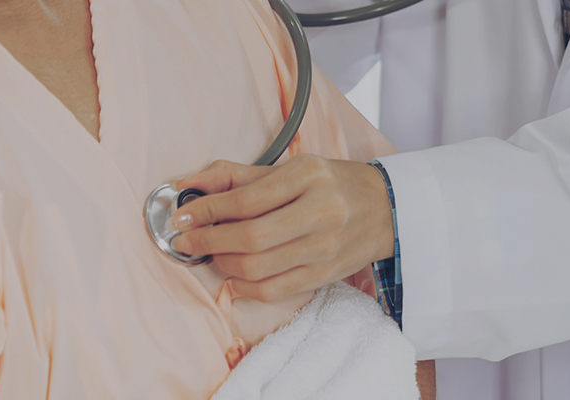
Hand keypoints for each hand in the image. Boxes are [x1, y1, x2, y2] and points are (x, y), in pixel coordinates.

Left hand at [170, 155, 394, 301]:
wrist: (386, 209)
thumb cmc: (332, 184)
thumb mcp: (291, 169)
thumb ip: (238, 175)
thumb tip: (188, 183)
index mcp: (308, 176)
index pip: (246, 200)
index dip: (206, 211)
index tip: (182, 217)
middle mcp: (320, 211)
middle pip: (250, 237)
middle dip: (209, 242)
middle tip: (189, 240)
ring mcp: (325, 248)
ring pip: (258, 268)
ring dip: (224, 264)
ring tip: (214, 254)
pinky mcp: (325, 274)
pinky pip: (274, 290)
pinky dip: (245, 287)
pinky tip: (235, 276)